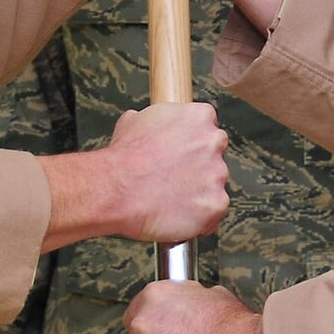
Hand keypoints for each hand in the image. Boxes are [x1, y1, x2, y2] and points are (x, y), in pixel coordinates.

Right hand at [107, 102, 230, 243]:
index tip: (179, 155)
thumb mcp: (134, 121)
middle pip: (215, 156)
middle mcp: (214, 142)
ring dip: (198, 191)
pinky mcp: (216, 204)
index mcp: (199, 116)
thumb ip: (157, 118)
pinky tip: (177, 214)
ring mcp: (218, 174)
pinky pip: (214, 212)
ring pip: (214, 185)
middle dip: (199, 167)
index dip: (191, 143)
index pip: (207, 128)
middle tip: (174, 178)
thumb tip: (151, 121)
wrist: (115, 190)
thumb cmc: (123, 157)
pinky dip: (199, 217)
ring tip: (170, 198)